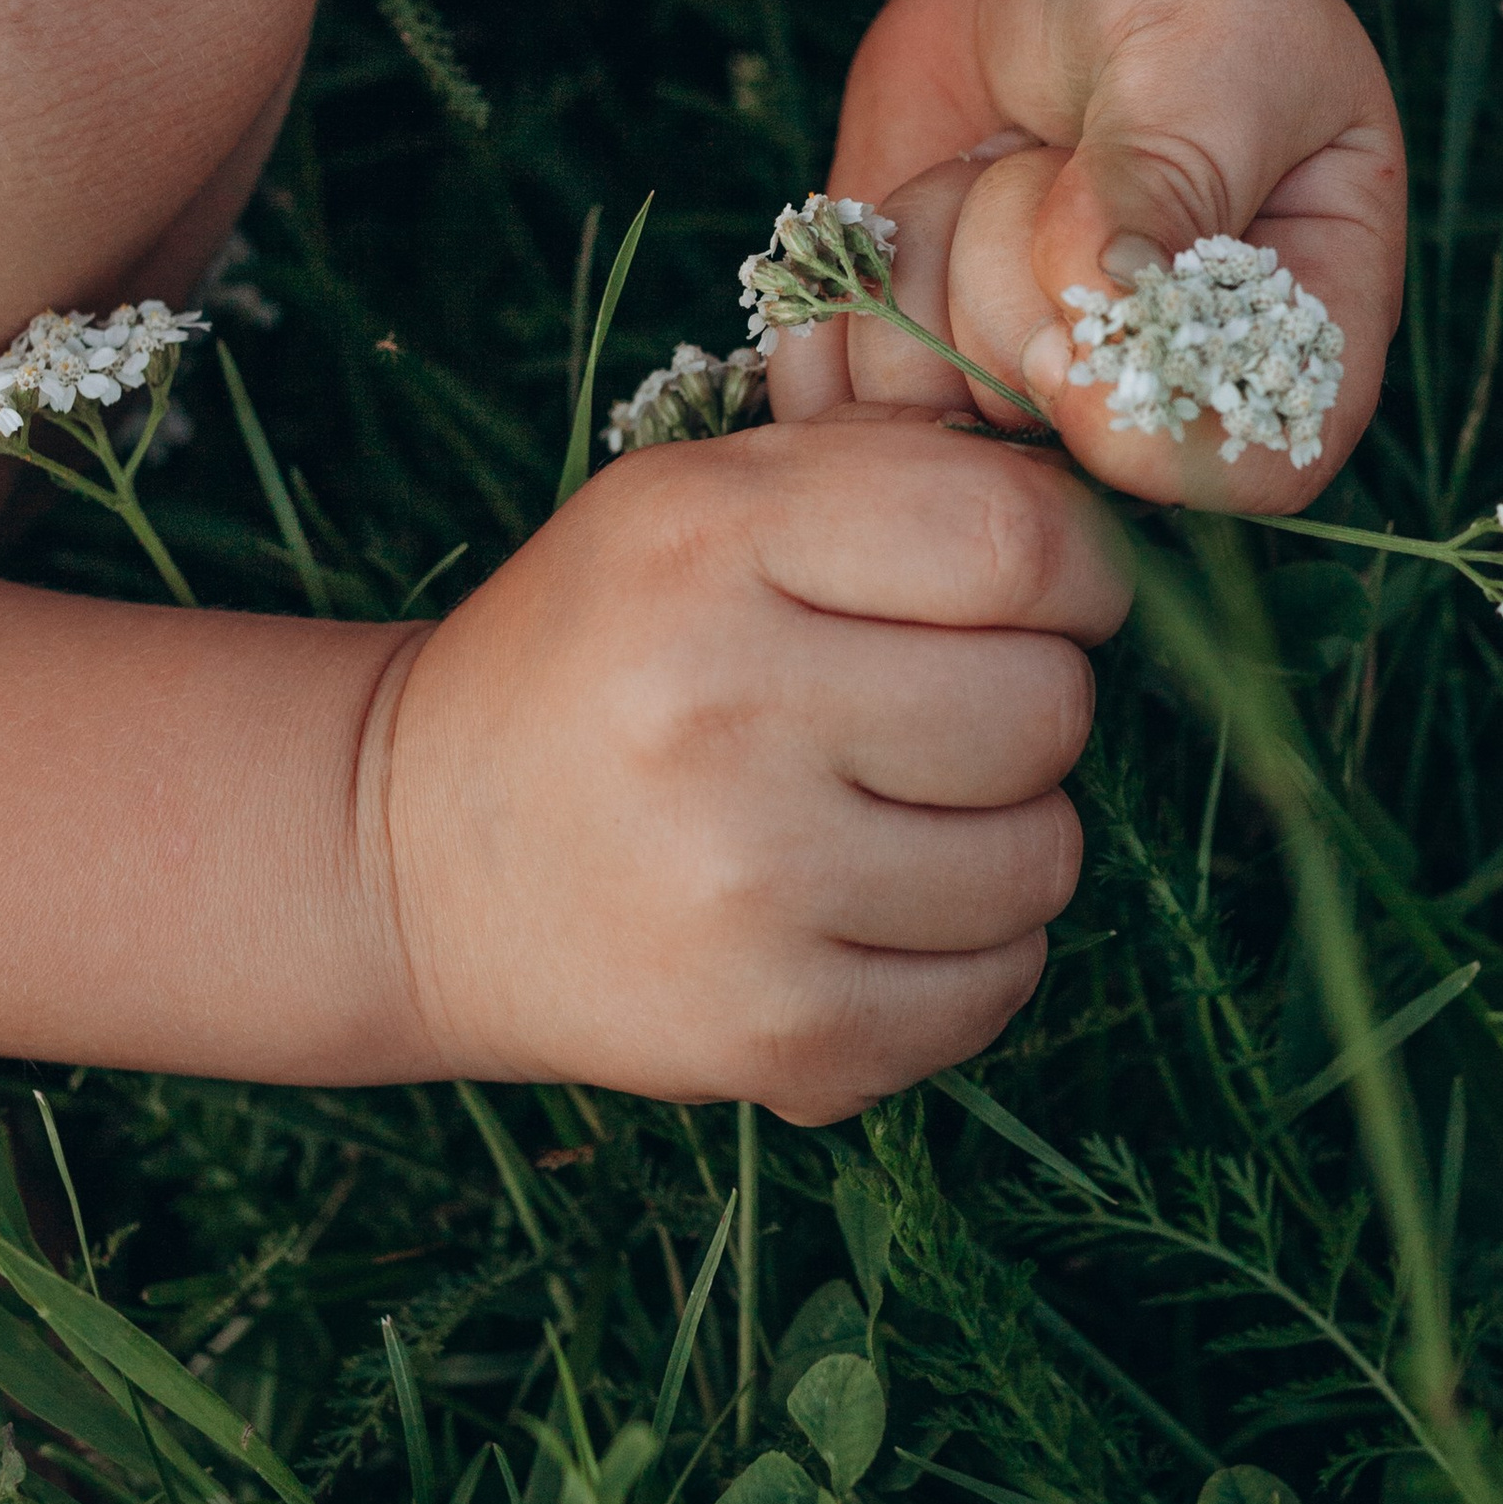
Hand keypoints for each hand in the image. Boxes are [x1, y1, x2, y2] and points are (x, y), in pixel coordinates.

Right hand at [360, 411, 1128, 1119]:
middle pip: (1048, 708)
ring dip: (1001, 837)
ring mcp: (748, 886)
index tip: (1039, 596)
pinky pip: (997, 989)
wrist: (410, 850)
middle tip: (927, 713)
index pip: (1019, 542)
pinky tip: (867, 913)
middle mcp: (723, 709)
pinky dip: (964, 956)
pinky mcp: (772, 1030)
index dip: (1076, 571)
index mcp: (710, 540)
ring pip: (1043, 859)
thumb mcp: (698, 498)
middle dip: (1024, 705)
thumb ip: (887, 473)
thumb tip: (1093, 522)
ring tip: (885, 814)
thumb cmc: (602, 647)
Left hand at [770, 0, 1403, 511]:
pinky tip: (904, 199)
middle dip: (1018, 277)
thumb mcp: (1210, 52)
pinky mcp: (914, 369)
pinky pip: (834, 389)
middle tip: (1055, 156)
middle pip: (1062, 449)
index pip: (1254, 474)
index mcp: (1297, 343)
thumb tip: (1100, 295)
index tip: (1066, 335)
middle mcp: (1160, 401)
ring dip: (937, 249)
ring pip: (934, 409)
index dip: (1148, 433)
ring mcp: (1028, 397)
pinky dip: (846, 276)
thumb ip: (1169, 173)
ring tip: (998, 161)